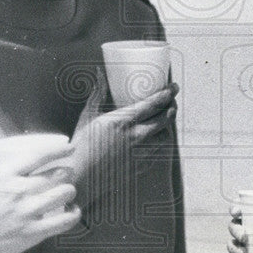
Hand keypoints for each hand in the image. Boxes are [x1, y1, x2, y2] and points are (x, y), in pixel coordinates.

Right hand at [0, 139, 81, 252]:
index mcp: (4, 175)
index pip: (39, 156)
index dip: (59, 151)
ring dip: (69, 191)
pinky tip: (74, 212)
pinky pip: (64, 220)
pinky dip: (73, 215)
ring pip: (64, 193)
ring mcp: (29, 211)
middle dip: (67, 173)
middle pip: (57, 174)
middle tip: (68, 174)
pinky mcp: (34, 232)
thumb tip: (5, 163)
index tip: (69, 149)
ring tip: (68, 192)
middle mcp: (20, 190)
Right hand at [70, 68, 177, 206]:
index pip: (153, 104)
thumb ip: (98, 95)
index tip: (173, 87)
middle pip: (165, 119)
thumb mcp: (88, 117)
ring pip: (165, 136)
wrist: (79, 178)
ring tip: (165, 118)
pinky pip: (159, 152)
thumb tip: (101, 74)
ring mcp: (140, 153)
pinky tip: (156, 138)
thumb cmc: (80, 147)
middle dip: (172, 107)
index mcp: (122, 121)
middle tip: (172, 101)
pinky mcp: (141, 167)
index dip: (167, 94)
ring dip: (168, 126)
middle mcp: (134, 136)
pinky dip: (160, 142)